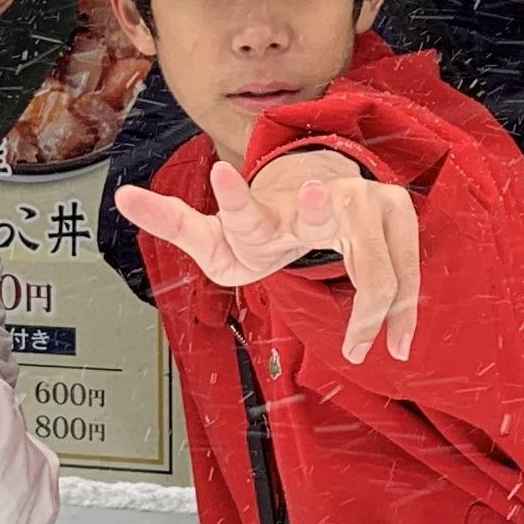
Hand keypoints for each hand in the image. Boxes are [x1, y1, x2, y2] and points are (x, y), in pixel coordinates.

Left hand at [113, 150, 419, 361]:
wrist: (314, 197)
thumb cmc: (260, 227)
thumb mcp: (214, 235)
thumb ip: (172, 222)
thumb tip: (120, 196)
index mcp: (263, 214)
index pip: (244, 209)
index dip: (231, 197)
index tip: (219, 173)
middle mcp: (315, 200)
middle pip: (325, 213)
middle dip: (321, 215)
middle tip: (316, 198)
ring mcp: (362, 205)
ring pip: (371, 261)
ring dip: (368, 308)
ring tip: (356, 349)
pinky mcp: (396, 218)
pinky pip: (402, 274)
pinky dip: (400, 314)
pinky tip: (397, 346)